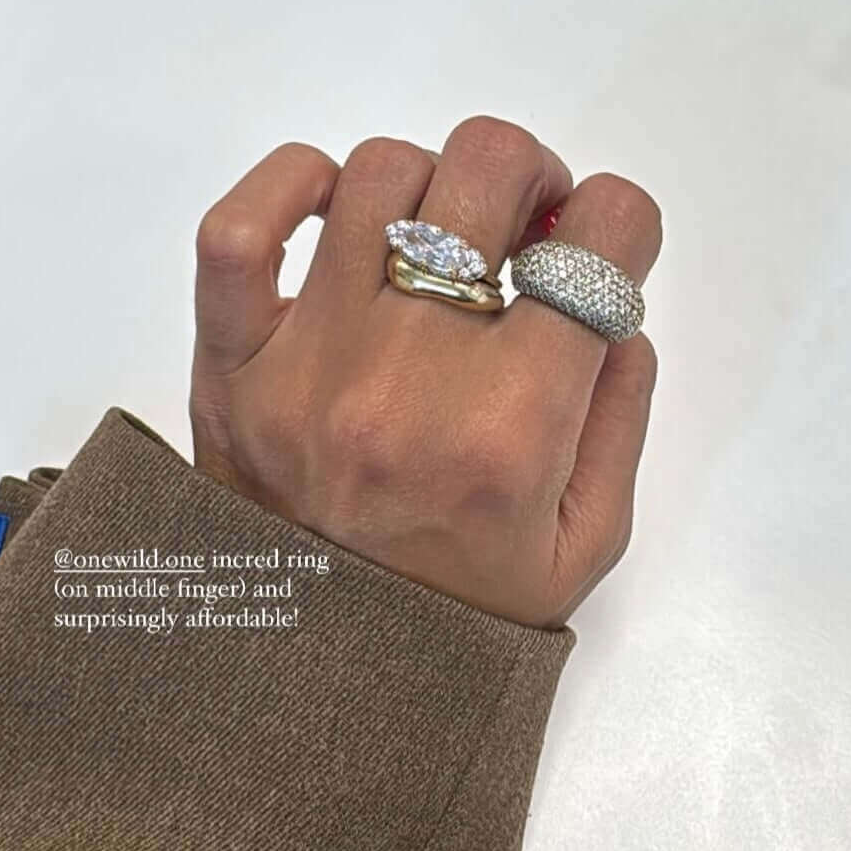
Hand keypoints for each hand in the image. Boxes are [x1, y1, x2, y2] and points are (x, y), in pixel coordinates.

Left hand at [189, 116, 660, 628]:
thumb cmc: (457, 610)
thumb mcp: (584, 544)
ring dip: (432, 186)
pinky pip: (240, 226)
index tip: (602, 248)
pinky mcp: (230, 361)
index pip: (596, 246)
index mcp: (510, 433)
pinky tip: (337, 208)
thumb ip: (619, 415)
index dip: (620, 221)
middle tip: (528, 229)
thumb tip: (610, 303)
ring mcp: (307, 363)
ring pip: (380, 175)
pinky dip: (290, 183)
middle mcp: (408, 383)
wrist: (314, 680)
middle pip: (487, 170)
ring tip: (439, 239)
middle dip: (534, 178)